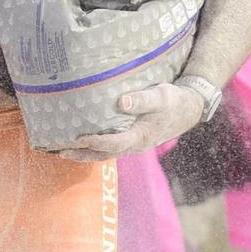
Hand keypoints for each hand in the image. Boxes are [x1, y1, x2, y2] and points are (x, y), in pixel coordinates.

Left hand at [60, 81, 203, 160]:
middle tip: (61, 151)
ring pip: (107, 153)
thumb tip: (121, 102)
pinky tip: (84, 141)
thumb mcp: (161, 96)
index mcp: (141, 136)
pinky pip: (112, 147)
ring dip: (87, 154)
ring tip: (65, 150)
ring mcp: (134, 144)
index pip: (115, 143)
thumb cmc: (173, 101)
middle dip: (84, 154)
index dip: (97, 142)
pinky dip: (96, 147)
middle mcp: (135, 144)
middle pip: (106, 154)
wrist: (189, 109)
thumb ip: (142, 100)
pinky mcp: (133, 139)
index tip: (80, 138)